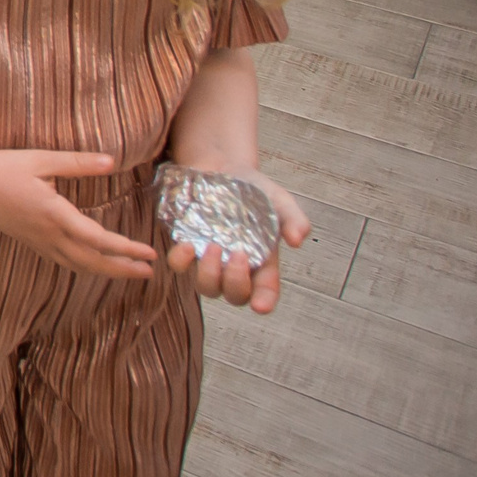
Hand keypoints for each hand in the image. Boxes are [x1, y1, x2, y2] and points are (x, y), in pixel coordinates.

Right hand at [0, 148, 155, 279]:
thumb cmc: (4, 167)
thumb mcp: (41, 159)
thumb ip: (78, 163)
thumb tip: (111, 162)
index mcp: (54, 214)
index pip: (98, 239)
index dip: (127, 249)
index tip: (149, 254)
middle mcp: (48, 233)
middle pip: (92, 261)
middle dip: (122, 269)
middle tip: (149, 272)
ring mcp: (38, 241)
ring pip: (77, 265)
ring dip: (106, 271)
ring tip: (129, 272)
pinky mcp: (31, 241)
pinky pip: (63, 261)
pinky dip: (85, 266)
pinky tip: (95, 263)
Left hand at [166, 171, 309, 314]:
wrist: (223, 170)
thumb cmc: (255, 192)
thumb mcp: (279, 201)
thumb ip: (293, 218)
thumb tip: (297, 241)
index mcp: (263, 262)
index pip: (266, 291)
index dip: (264, 301)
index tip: (261, 306)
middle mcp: (236, 267)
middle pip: (235, 295)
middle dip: (236, 283)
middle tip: (237, 255)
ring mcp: (210, 260)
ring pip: (206, 287)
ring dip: (209, 274)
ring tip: (213, 246)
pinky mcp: (187, 247)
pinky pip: (179, 266)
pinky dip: (180, 261)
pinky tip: (186, 244)